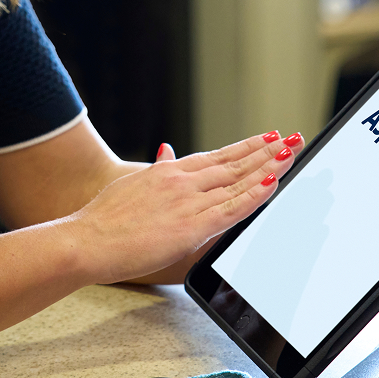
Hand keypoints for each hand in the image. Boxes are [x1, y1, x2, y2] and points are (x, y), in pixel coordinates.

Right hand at [70, 130, 302, 285]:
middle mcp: (182, 181)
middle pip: (233, 164)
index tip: (267, 138)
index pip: (217, 156)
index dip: (245, 147)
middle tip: (292, 139)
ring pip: (237, 181)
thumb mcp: (131, 183)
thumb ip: (155, 169)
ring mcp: (188, 202)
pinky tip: (271, 184)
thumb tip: (167, 151)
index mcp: (169, 172)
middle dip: (266, 152)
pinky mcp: (191, 227)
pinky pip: (231, 209)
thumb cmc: (103, 219)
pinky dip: (254, 195)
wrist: (87, 239)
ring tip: (291, 155)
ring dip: (267, 167)